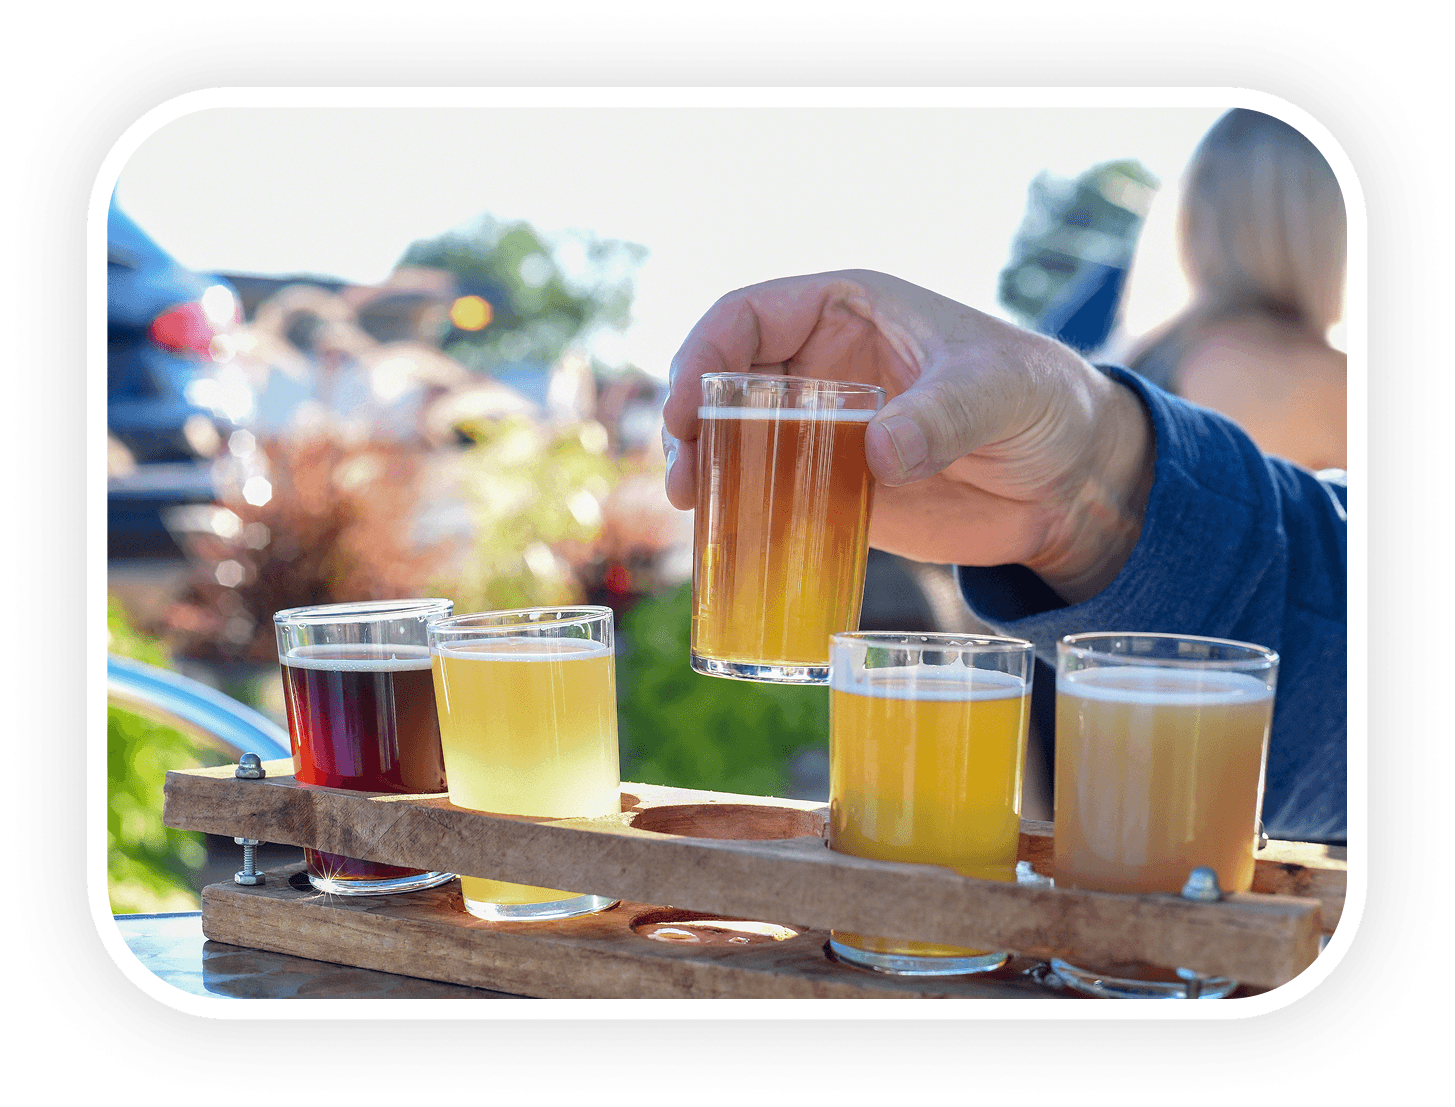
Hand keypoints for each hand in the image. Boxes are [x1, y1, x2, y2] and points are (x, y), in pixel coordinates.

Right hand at [661, 270, 1154, 602]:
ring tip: (697, 513)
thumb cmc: (1041, 401)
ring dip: (711, 476)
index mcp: (848, 310)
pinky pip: (776, 499)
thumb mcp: (999, 393)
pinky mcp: (838, 488)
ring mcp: (825, 430)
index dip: (704, 353)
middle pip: (726, 383)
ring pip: (740, 444)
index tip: (686, 406)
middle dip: (693, 426)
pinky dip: (749, 522)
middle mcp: (822, 365)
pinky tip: (733, 551)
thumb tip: (880, 450)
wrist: (1072, 478)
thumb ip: (942, 413)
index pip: (749, 315)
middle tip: (686, 480)